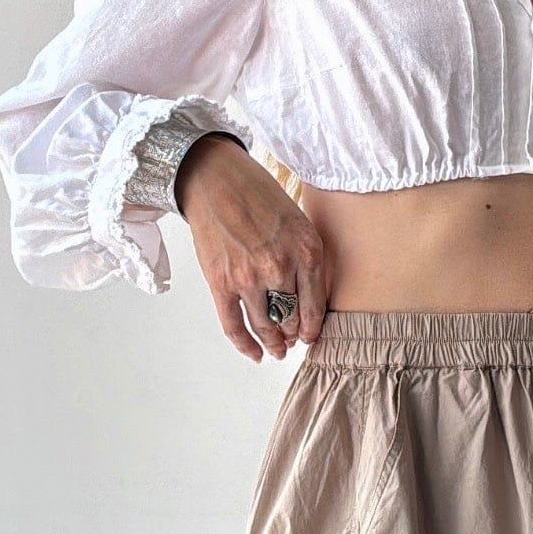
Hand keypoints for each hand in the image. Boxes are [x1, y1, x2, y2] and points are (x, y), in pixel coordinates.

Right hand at [176, 137, 331, 361]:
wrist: (215, 179)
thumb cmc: (257, 194)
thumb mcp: (298, 220)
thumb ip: (306, 257)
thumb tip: (306, 296)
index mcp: (307, 251)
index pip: (316, 305)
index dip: (313, 327)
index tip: (311, 336)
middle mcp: (281, 267)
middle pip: (292, 318)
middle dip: (293, 334)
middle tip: (291, 341)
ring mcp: (250, 278)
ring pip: (266, 326)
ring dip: (273, 343)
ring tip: (276, 350)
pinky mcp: (221, 283)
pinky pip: (235, 326)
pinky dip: (246, 346)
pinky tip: (255, 355)